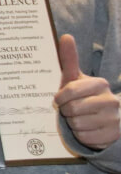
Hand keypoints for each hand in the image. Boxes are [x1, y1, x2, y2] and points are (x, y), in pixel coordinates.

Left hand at [54, 33, 120, 149]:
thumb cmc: (83, 96)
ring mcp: (114, 118)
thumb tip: (66, 36)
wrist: (104, 119)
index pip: (69, 91)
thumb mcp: (75, 79)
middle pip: (72, 109)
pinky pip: (85, 137)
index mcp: (100, 84)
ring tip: (80, 118)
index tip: (59, 99)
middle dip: (66, 111)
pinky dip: (82, 135)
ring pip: (77, 124)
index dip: (59, 98)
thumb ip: (69, 59)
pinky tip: (87, 129)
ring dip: (73, 124)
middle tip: (71, 110)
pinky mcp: (113, 135)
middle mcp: (111, 100)